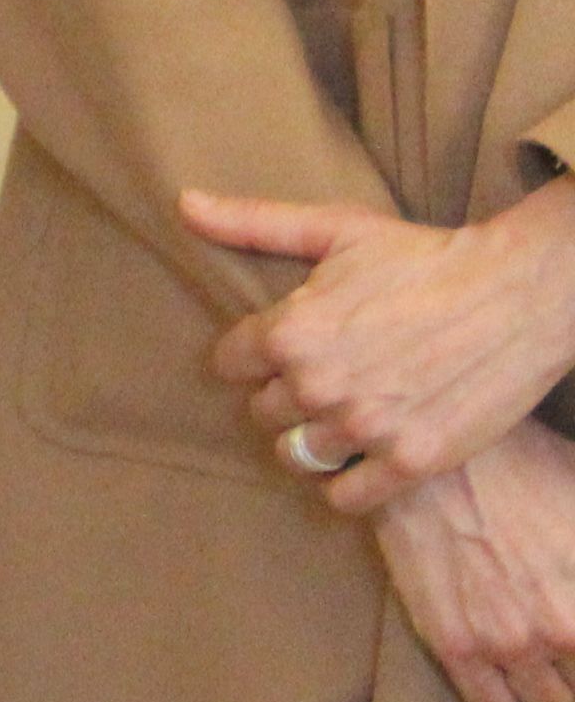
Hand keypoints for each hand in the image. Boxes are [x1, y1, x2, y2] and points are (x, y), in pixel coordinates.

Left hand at [189, 182, 574, 504]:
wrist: (517, 296)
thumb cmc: (423, 259)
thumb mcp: (334, 231)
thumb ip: (253, 224)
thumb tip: (184, 204)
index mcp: (290, 331)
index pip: (230, 364)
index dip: (253, 356)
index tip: (279, 351)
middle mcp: (317, 385)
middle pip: (264, 411)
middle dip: (284, 396)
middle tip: (320, 382)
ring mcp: (365, 428)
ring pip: (299, 456)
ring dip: (312, 441)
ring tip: (338, 421)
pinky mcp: (412, 461)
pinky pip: (346, 497)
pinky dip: (346, 485)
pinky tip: (361, 462)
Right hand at [377, 419, 574, 701]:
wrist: (432, 452)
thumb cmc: (525, 467)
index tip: (573, 627)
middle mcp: (566, 629)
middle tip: (559, 627)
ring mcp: (511, 641)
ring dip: (543, 679)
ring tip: (529, 644)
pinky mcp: (455, 644)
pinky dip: (497, 692)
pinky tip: (493, 658)